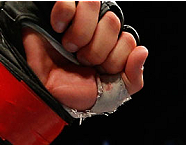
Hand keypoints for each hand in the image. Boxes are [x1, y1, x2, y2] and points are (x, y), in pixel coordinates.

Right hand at [23, 1, 147, 114]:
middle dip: (96, 51)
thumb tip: (143, 51)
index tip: (98, 71)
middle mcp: (99, 26)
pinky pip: (68, 1)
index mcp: (114, 45)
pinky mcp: (60, 7)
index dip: (113, 60)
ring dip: (80, 34)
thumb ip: (132, 79)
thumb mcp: (109, 95)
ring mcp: (79, 15)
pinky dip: (62, 18)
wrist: (42, 91)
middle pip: (113, 22)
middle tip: (81, 61)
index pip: (129, 40)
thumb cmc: (72, 92)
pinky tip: (57, 30)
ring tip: (69, 47)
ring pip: (94, 4)